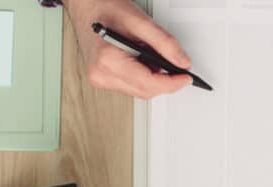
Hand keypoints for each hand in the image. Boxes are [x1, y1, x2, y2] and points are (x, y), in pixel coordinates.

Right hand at [64, 0, 193, 98]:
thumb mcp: (139, 20)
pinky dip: (144, 76)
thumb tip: (182, 62)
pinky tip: (143, 60)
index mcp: (107, 61)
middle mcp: (101, 74)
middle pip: (145, 91)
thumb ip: (164, 42)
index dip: (172, 83)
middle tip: (179, 67)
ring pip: (139, 91)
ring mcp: (100, 78)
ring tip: (155, 57)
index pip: (148, 84)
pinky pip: (132, 85)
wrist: (85, 5)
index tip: (187, 77)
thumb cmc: (104, 7)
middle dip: (165, 82)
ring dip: (154, 79)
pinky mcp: (103, 78)